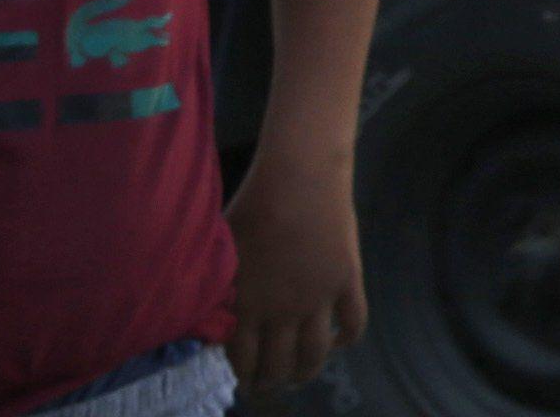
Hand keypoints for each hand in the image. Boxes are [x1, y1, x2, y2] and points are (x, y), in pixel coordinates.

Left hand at [225, 146, 366, 396]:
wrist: (300, 177)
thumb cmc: (251, 207)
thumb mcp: (221, 254)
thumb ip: (216, 290)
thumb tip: (206, 318)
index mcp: (246, 306)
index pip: (243, 360)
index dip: (244, 376)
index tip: (244, 381)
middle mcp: (282, 311)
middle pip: (279, 365)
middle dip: (271, 381)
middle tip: (269, 382)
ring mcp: (319, 298)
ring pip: (316, 354)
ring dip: (307, 372)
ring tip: (301, 374)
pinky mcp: (347, 280)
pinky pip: (354, 322)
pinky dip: (347, 339)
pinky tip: (339, 341)